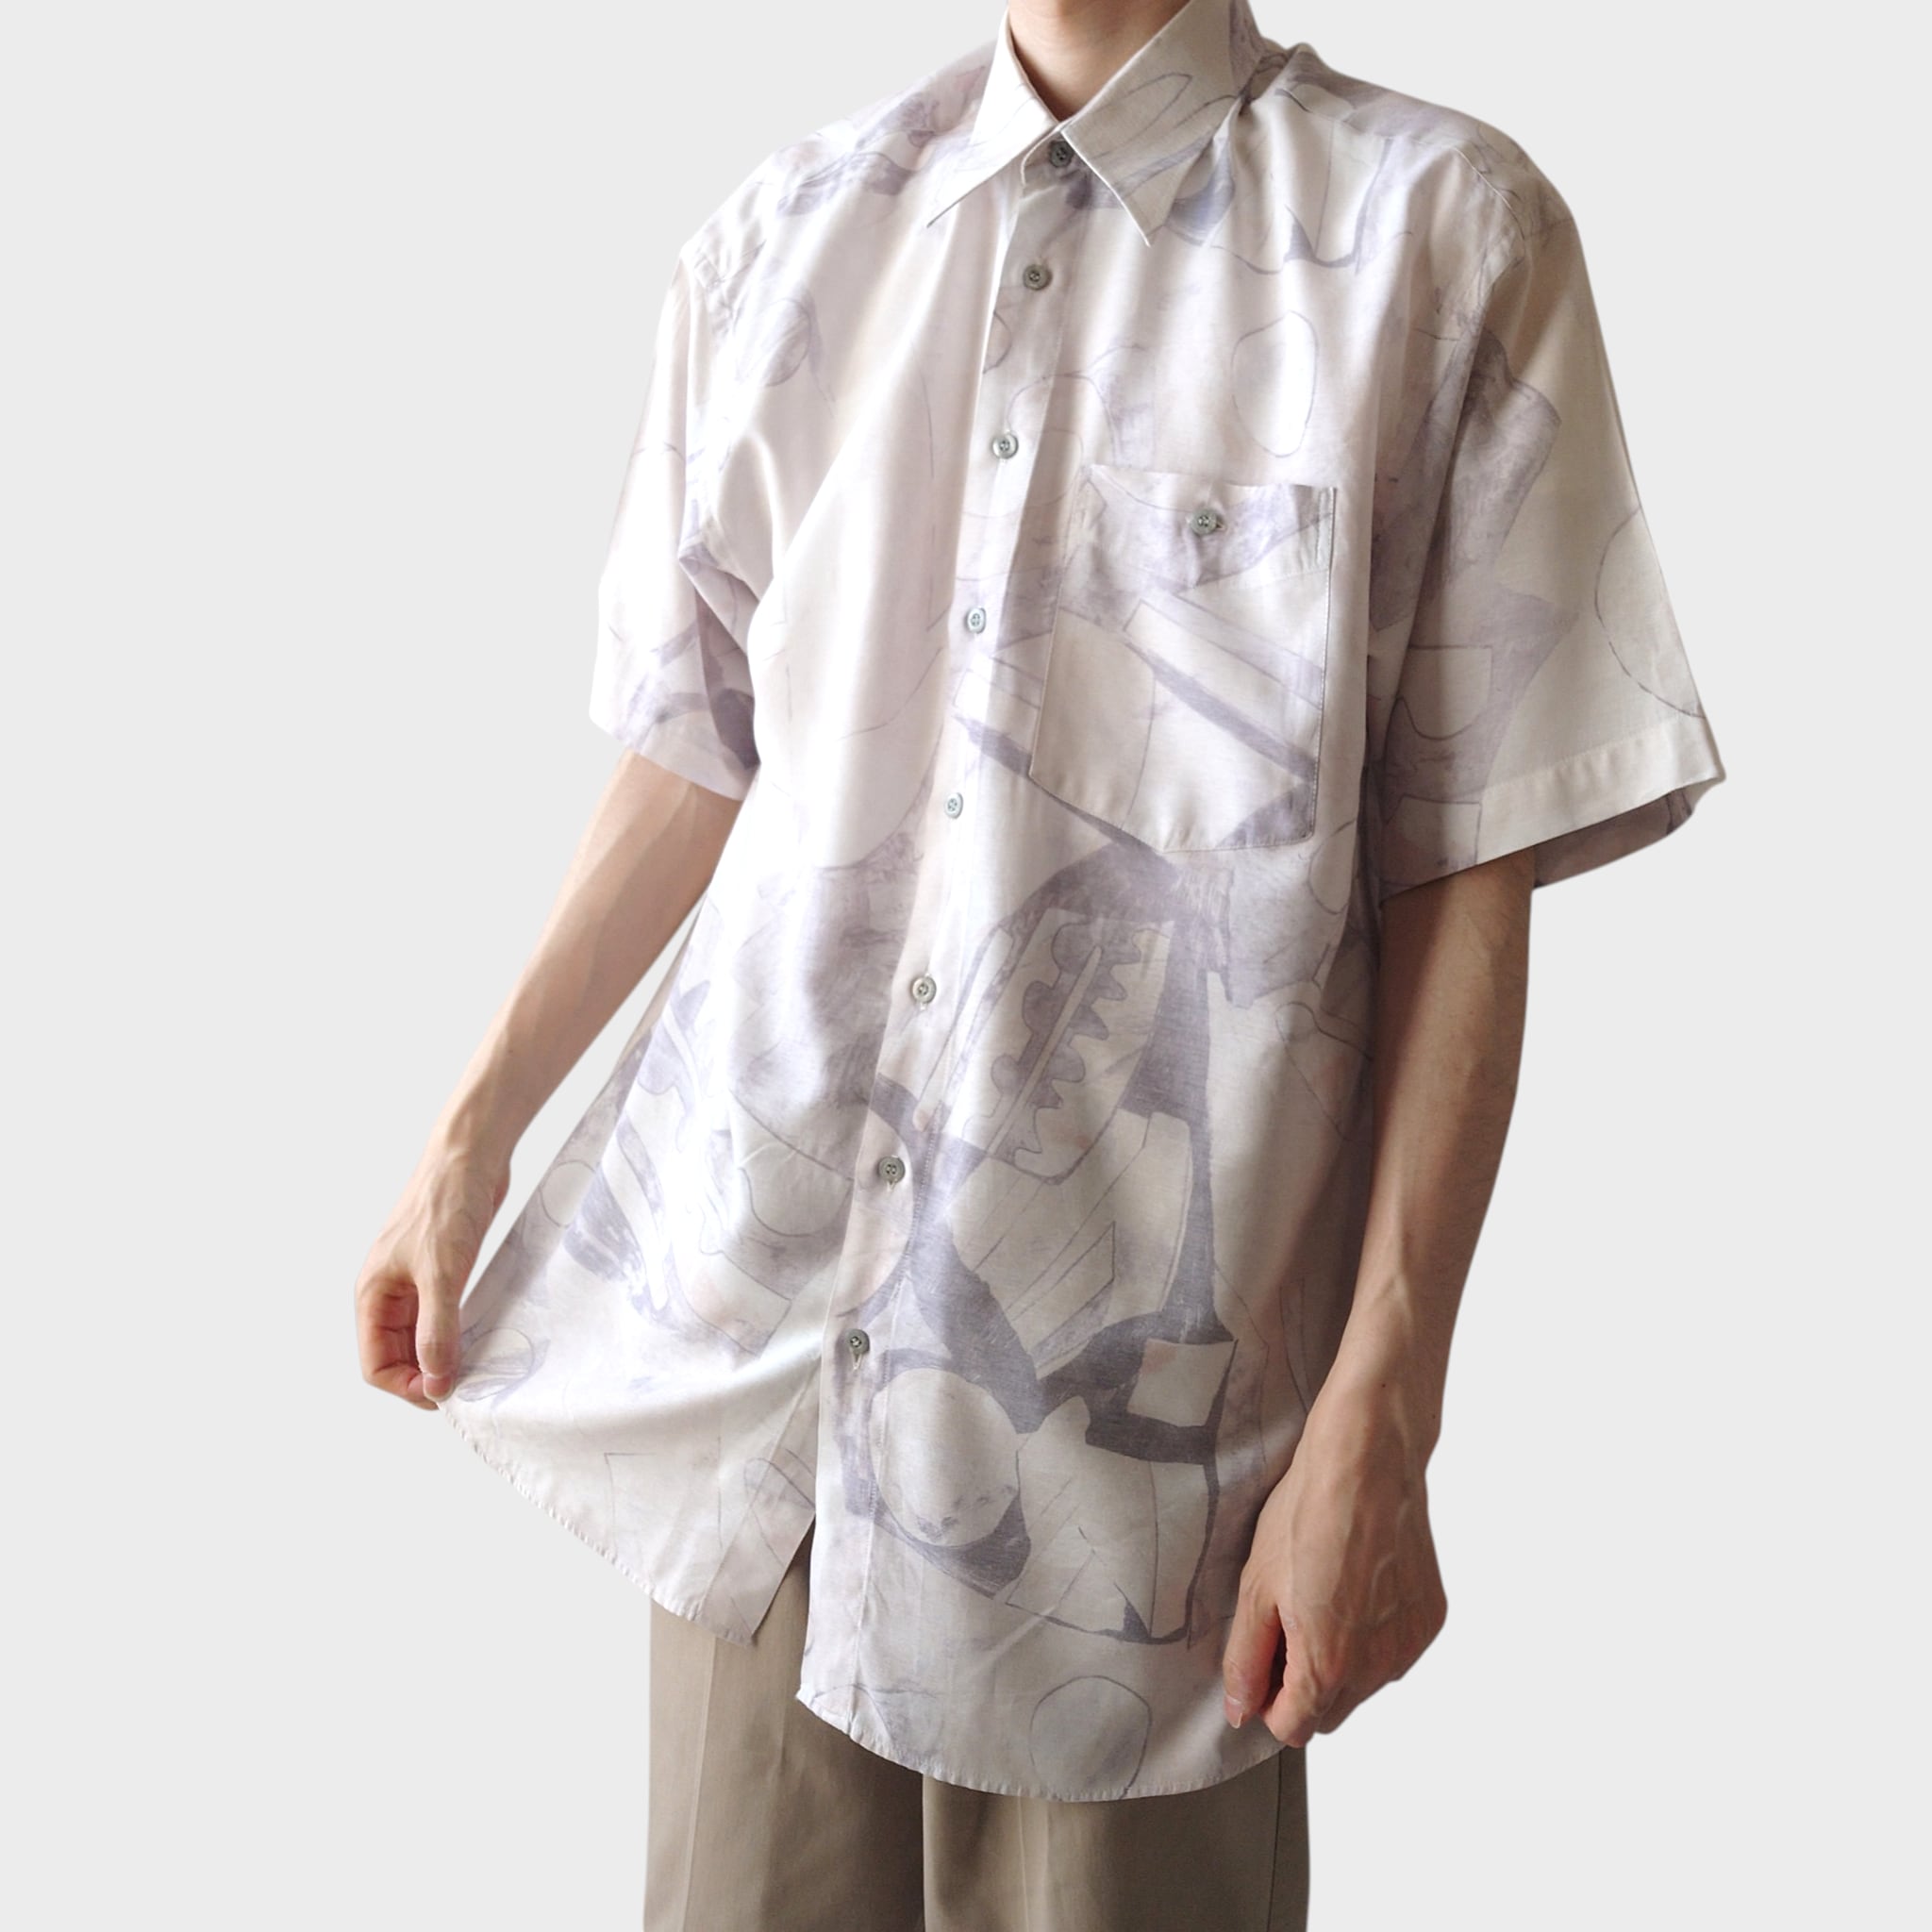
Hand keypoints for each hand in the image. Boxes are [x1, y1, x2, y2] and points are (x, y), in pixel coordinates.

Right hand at [354, 1143, 510, 1409]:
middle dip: (424, 1377)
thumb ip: (436, 1331)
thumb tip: (435, 1383)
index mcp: (373, 1295)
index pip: (376, 1365)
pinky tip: (481, 1341)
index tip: (446, 1393)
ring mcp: (413, 1284)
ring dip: (441, 1358)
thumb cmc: (447, 1205)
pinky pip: (440, 1318)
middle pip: (396, 1358)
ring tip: (476, 1369)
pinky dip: (456, 1335)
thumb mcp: (442, 1274)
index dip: (407, 1387)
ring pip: (419, 1340)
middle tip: (467, 1386)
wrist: (470, 1157)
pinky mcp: (440, 1273)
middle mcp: (387, 1294)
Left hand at [1220, 1380, 1447, 1745]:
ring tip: (1322, 1594)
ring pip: (1363, 1686)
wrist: (1368, 1460)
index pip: (1291, 1729)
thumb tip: (1241, 1710)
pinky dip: (1373, 1637)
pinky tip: (1357, 1586)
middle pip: (1329, 1714)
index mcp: (1329, 1665)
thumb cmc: (1307, 1512)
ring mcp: (1410, 1645)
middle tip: (1287, 1622)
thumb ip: (1246, 1660)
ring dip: (1340, 1662)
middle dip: (1302, 1685)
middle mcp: (1378, 1668)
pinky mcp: (1431, 1621)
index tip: (1262, 1659)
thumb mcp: (1256, 1586)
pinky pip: (1393, 1653)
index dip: (1267, 1699)